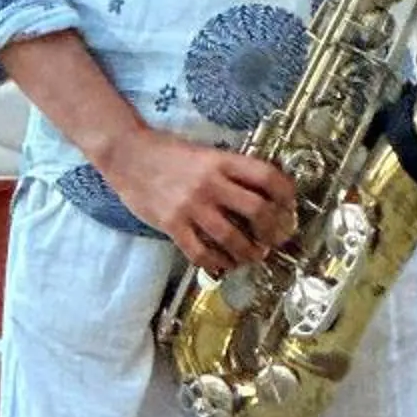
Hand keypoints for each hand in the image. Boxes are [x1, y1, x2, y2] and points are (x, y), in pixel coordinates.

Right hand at [109, 130, 298, 278]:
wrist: (127, 154)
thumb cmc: (165, 152)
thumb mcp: (204, 152)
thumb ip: (229, 171)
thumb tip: (260, 193)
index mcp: (221, 161)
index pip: (266, 176)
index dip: (286, 194)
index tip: (290, 206)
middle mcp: (210, 183)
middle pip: (257, 210)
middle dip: (272, 230)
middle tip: (274, 239)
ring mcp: (191, 205)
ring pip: (232, 237)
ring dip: (249, 253)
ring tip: (253, 256)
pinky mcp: (172, 224)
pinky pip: (201, 252)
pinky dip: (216, 263)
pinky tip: (222, 264)